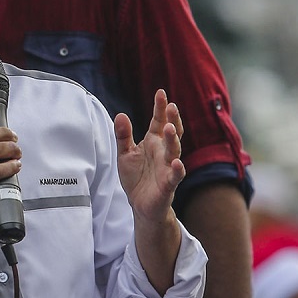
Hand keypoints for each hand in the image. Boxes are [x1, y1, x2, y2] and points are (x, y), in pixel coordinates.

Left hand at [114, 89, 184, 220]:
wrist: (141, 205)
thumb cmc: (136, 177)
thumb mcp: (124, 154)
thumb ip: (123, 135)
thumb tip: (120, 114)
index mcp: (153, 143)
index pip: (158, 122)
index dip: (160, 108)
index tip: (161, 92)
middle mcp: (163, 153)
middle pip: (170, 133)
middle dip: (172, 120)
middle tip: (171, 106)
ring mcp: (167, 168)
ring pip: (174, 152)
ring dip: (172, 140)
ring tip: (169, 128)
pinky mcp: (168, 185)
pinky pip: (174, 176)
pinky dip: (176, 170)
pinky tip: (176, 162)